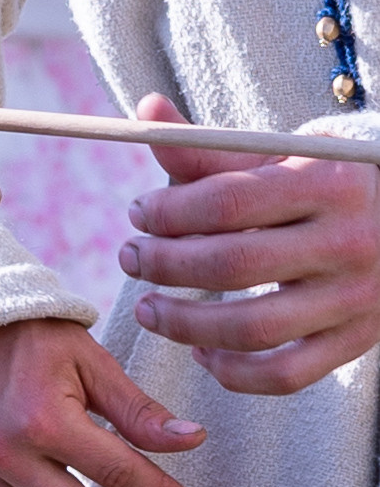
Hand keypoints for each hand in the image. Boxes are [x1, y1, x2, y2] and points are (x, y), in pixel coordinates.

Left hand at [119, 93, 379, 392]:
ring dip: (183, 324)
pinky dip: (234, 372)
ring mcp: (356, 299)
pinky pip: (286, 375)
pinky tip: (200, 350)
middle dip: (163, 264)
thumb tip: (144, 111)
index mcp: (328, 183)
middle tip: (130, 257)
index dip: (169, 211)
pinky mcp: (356, 342)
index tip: (138, 214)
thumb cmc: (321, 184)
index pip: (228, 201)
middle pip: (231, 265)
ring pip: (252, 329)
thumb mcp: (276, 157)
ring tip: (148, 308)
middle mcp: (349, 242)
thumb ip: (207, 147)